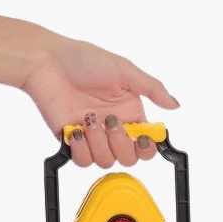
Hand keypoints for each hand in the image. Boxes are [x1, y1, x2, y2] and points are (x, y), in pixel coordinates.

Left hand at [22, 37, 179, 167]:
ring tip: (87, 119)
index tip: (140, 137)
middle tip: (109, 121)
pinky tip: (75, 129)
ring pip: (106, 161)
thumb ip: (152, 88)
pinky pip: (83, 161)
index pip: (145, 144)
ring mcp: (93, 137)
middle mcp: (113, 128)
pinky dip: (81, 148)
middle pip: (128, 158)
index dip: (146, 147)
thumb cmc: (82, 59)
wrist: (46, 63)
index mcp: (129, 112)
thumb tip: (176, 105)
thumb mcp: (124, 70)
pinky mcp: (73, 143)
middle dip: (120, 143)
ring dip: (98, 141)